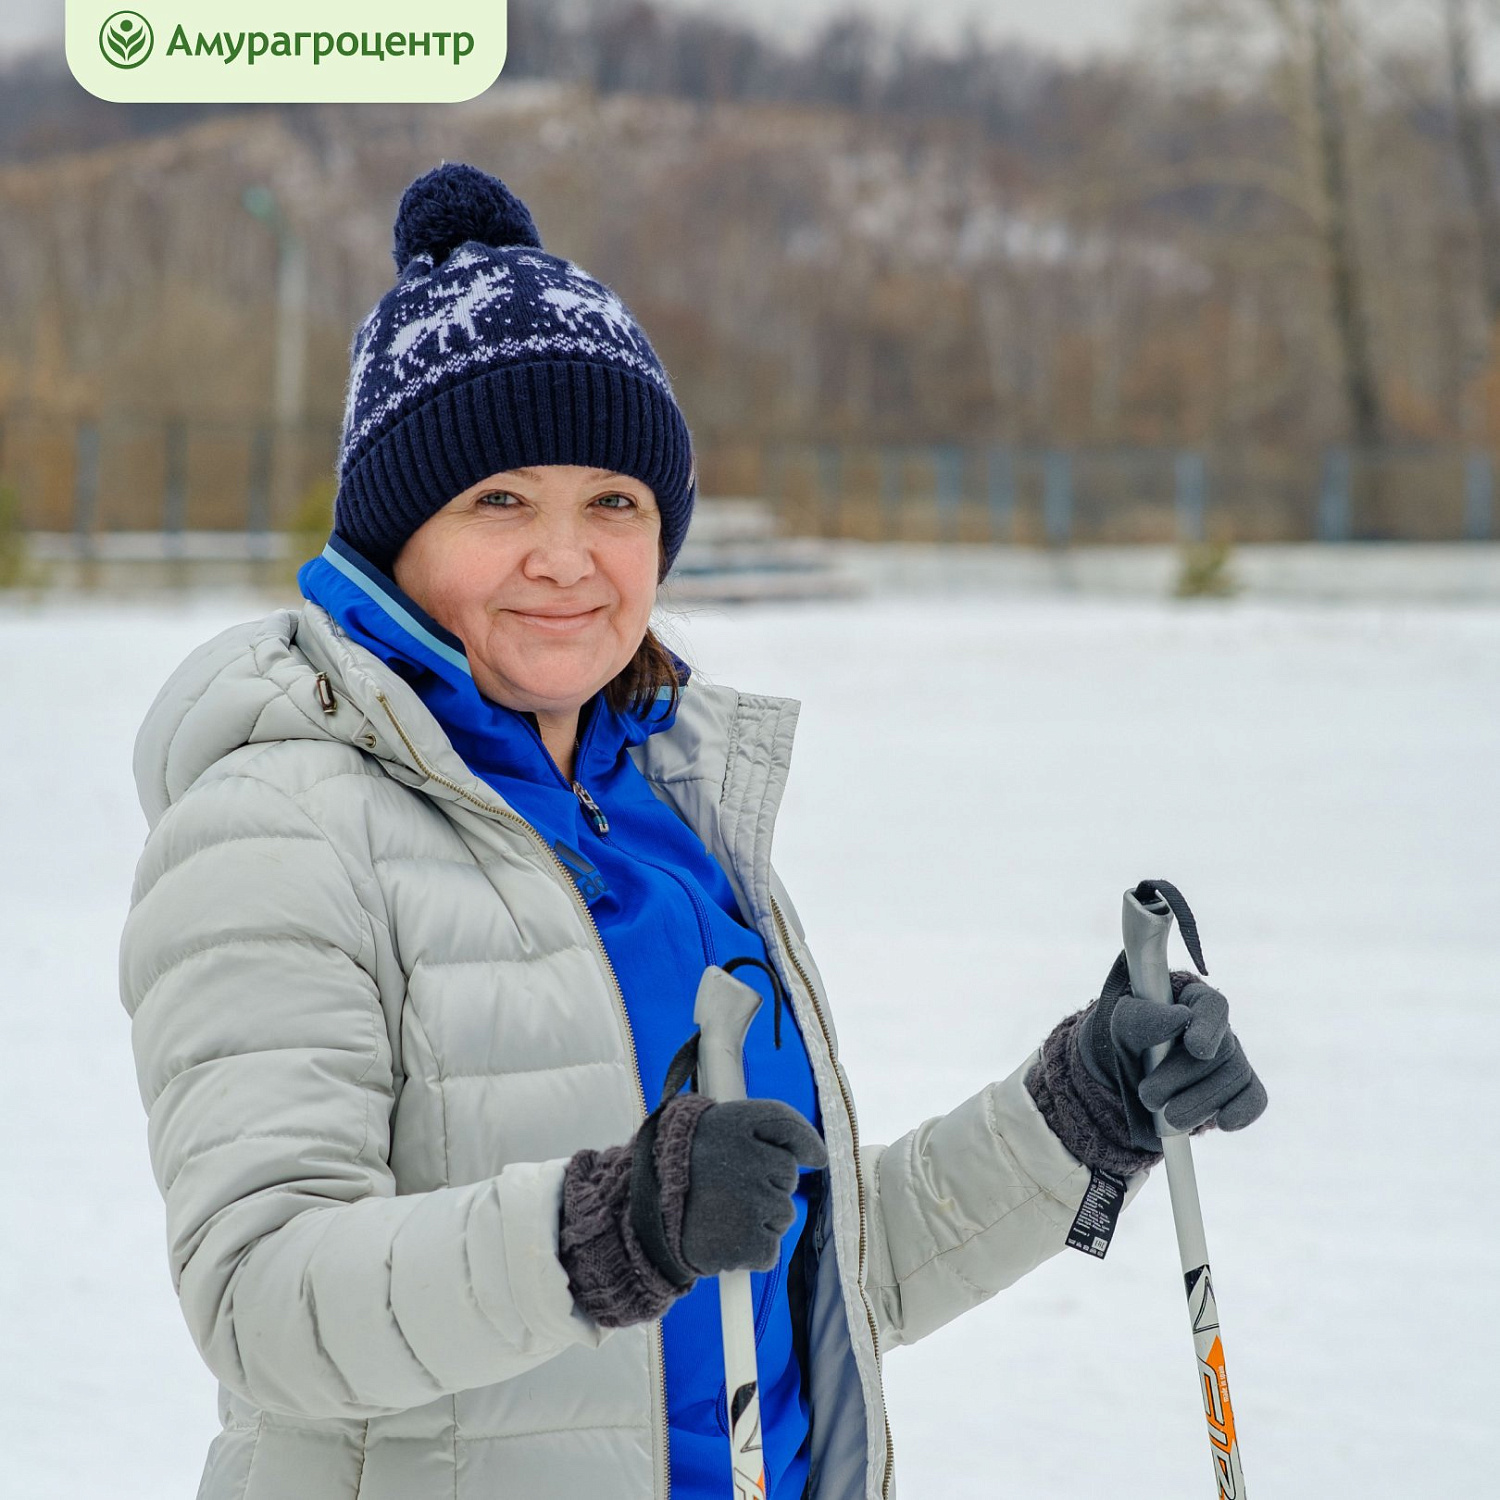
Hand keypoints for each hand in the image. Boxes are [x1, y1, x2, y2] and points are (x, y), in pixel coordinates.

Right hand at [558, 1094, 825, 1329]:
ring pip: (782, 1215)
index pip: (787, 1125)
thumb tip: (819, 1157)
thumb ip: (767, 1127)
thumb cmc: (675, 1169)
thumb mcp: (715, 1127)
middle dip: (764, 1184)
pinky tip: (721, 1238)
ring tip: (719, 1214)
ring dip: (758, 1219)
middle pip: (786, 1176)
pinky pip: (768, 1251)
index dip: (798, 1143)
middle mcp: (749, 1159)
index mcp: (736, 1122)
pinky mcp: (749, 1244)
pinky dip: (750, 1251)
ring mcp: (751, 1203)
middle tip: (726, 1189)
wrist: (632, 1217)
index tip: (806, 1157)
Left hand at [1078, 963, 1267, 1154]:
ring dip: (1200, 1103)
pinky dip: (1241, 1111)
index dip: (1209, 1027)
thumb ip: (1142, 1018)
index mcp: (1190, 1000)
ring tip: (1168, 1118)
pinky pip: (1253, 1098)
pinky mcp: (1238, 1091)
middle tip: (1149, 1097)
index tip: (1195, 1048)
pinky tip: (1223, 1122)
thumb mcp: (1118, 1028)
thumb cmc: (1121, 1044)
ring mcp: (1230, 1059)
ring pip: (1234, 1077)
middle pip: (1221, 1049)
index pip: (1212, 1006)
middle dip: (1183, 1078)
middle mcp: (1216, 1028)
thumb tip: (1180, 1018)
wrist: (1117, 1085)